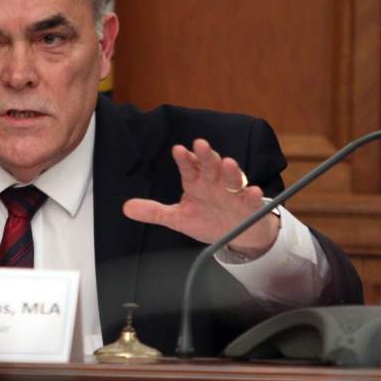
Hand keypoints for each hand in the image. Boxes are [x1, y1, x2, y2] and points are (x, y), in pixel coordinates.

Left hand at [122, 138, 279, 256]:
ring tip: (228, 163)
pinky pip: (251, 198)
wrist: (236, 235)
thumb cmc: (207, 219)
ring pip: (232, 177)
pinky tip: (253, 192)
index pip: (188, 167)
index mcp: (196, 182)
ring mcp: (232, 192)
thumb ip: (154, 212)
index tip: (178, 150)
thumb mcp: (178, 218)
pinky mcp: (248, 205)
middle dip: (206, 155)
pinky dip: (253, 195)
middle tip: (201, 144)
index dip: (184, 159)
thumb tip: (127, 208)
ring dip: (231, 170)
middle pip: (210, 165)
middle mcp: (214, 182)